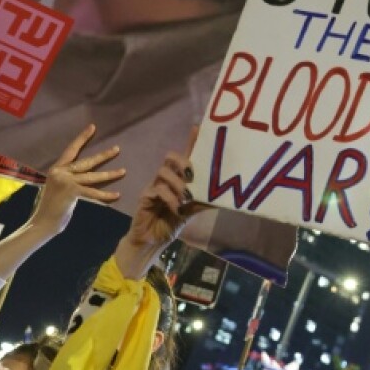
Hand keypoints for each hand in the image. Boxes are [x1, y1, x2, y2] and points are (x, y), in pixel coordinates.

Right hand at [31, 125, 123, 234]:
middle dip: (103, 155)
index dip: (82, 138)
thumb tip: (82, 172)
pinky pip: (93, 192)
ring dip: (110, 174)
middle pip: (86, 161)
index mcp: (56, 169)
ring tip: (123, 171)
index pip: (71, 150)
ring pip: (93, 176)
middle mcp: (60, 172)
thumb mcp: (57, 186)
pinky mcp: (72, 192)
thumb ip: (67, 177)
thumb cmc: (51, 206)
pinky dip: (106, 195)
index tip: (93, 127)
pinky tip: (117, 194)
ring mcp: (66, 182)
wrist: (43, 222)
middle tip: (117, 148)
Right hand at [128, 130, 205, 248]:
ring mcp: (154, 186)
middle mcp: (166, 179)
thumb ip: (204, 201)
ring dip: (178, 185)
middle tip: (192, 175)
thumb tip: (225, 194)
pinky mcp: (145, 195)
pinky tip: (176, 208)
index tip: (199, 127)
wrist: (152, 241)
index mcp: (179, 180)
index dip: (191, 142)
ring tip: (185, 199)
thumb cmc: (170, 223)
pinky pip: (157, 189)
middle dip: (183, 162)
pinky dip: (169, 198)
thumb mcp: (192, 211)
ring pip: (164, 172)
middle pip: (171, 157)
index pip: (186, 157)